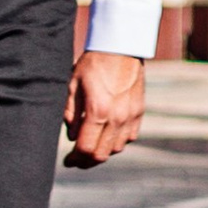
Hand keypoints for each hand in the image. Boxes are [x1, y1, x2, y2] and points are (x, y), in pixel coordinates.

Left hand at [63, 50, 144, 168]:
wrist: (120, 46)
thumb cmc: (92, 63)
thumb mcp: (72, 85)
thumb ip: (70, 114)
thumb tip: (72, 137)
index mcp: (98, 110)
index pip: (86, 148)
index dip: (75, 159)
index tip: (67, 161)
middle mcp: (117, 117)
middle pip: (102, 154)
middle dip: (87, 161)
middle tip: (77, 160)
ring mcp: (131, 115)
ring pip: (117, 148)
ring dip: (103, 152)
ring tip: (91, 146)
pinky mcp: (139, 111)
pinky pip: (130, 137)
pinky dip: (118, 142)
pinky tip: (108, 135)